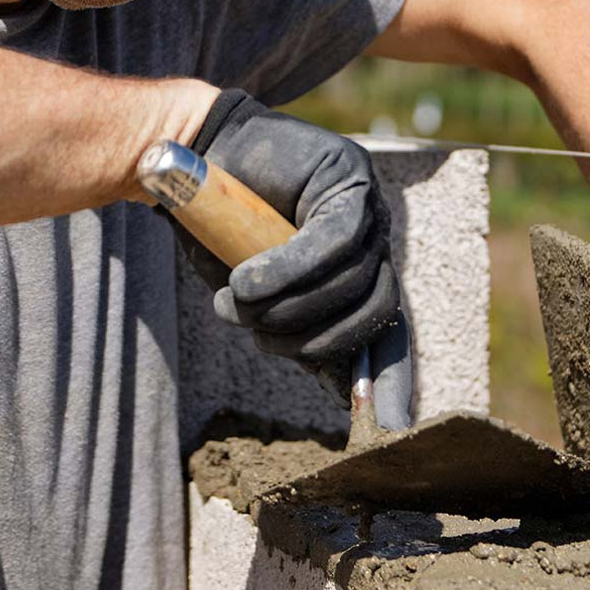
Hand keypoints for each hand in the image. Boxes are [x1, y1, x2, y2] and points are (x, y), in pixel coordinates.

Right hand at [181, 89, 411, 425]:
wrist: (195, 159)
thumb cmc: (222, 236)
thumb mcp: (259, 299)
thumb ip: (298, 332)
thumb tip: (340, 387)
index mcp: (359, 279)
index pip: (389, 335)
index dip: (394, 382)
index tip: (390, 429)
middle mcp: (375, 246)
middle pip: (370, 312)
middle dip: (307, 338)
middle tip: (252, 331)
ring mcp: (370, 211)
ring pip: (349, 281)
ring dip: (285, 306)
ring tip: (235, 300)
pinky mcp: (352, 181)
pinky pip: (333, 242)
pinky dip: (285, 270)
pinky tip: (245, 281)